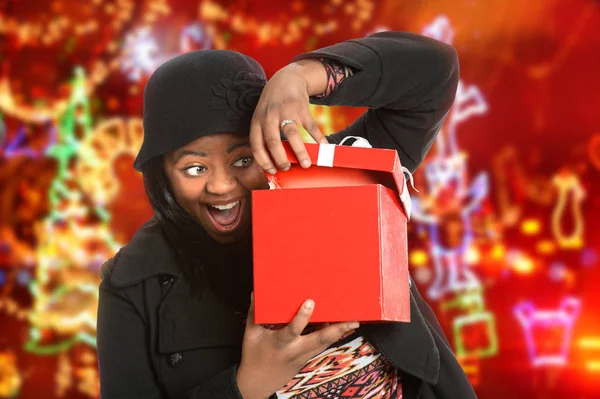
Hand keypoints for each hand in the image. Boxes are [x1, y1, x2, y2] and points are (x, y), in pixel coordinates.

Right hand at [236, 294, 358, 398]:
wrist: (257, 384)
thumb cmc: (253, 356)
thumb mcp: (250, 334)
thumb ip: (254, 312)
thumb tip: (256, 293)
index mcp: (280, 343)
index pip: (293, 330)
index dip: (302, 317)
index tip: (310, 302)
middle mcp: (295, 351)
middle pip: (320, 340)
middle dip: (337, 330)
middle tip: (353, 320)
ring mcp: (303, 356)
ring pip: (324, 344)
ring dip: (339, 333)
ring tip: (352, 321)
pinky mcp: (306, 359)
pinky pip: (320, 346)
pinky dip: (330, 336)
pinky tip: (338, 326)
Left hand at [249, 60, 328, 174]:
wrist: (287, 78)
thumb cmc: (273, 104)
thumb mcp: (263, 117)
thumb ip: (266, 135)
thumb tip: (275, 162)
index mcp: (258, 121)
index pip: (256, 145)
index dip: (263, 160)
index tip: (272, 171)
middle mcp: (269, 116)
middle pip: (272, 141)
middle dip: (280, 158)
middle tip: (287, 168)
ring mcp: (285, 111)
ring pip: (292, 134)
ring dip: (300, 151)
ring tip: (306, 164)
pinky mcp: (301, 107)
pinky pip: (310, 126)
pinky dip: (318, 138)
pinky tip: (324, 147)